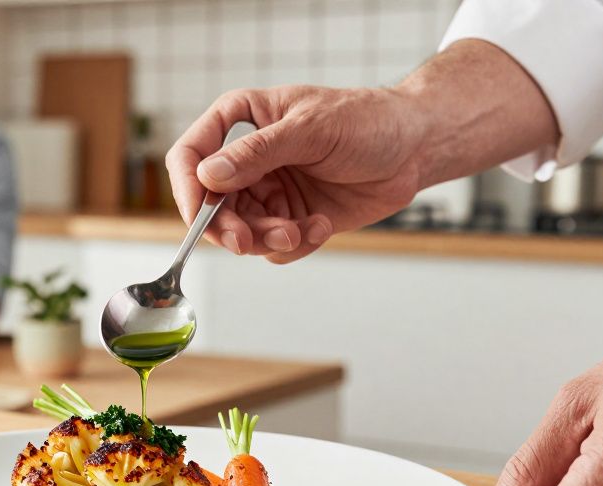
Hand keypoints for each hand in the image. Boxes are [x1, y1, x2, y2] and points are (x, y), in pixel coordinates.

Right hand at [165, 85, 427, 262]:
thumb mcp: (310, 130)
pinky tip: (321, 225)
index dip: (187, 186)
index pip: (191, 155)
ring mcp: (269, 192)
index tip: (199, 212)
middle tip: (247, 241)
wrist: (414, 148)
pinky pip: (274, 248)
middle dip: (229, 227)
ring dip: (267, 239)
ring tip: (299, 231)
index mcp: (241, 121)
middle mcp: (248, 160)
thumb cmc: (367, 121)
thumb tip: (209, 176)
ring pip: (242, 232)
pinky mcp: (291, 219)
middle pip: (211, 205)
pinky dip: (295, 244)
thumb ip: (257, 153)